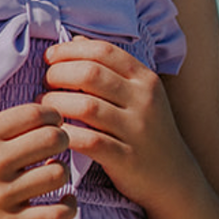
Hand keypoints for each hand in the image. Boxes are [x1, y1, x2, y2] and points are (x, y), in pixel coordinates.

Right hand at [0, 100, 76, 218]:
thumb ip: (1, 132)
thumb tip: (46, 121)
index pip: (35, 113)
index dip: (53, 115)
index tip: (54, 122)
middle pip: (54, 139)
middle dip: (62, 140)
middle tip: (57, 146)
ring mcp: (1, 195)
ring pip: (58, 174)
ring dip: (63, 172)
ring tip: (53, 172)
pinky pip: (56, 215)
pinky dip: (69, 207)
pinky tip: (66, 200)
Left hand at [42, 37, 193, 212]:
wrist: (174, 178)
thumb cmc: (146, 131)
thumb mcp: (138, 94)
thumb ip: (109, 67)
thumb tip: (75, 40)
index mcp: (145, 79)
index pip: (102, 51)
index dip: (69, 51)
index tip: (50, 58)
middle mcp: (144, 101)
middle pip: (90, 74)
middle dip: (58, 74)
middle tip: (44, 83)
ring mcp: (137, 130)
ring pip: (86, 106)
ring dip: (55, 103)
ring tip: (44, 107)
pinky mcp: (126, 159)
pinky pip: (88, 141)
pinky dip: (66, 134)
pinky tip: (55, 132)